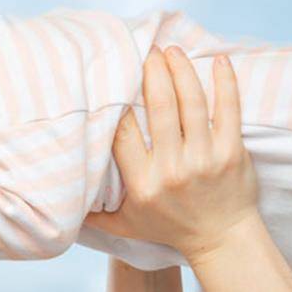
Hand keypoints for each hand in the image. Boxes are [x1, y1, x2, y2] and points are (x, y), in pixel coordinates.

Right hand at [86, 46, 259, 265]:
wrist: (222, 241)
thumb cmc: (170, 228)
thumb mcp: (126, 225)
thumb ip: (93, 214)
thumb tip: (58, 201)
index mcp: (143, 183)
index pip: (124, 133)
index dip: (118, 101)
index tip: (114, 77)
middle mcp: (172, 169)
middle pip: (160, 107)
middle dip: (153, 72)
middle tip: (147, 50)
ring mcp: (205, 159)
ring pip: (191, 103)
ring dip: (181, 70)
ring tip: (171, 51)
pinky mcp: (233, 153)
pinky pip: (229, 110)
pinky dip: (225, 82)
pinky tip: (219, 60)